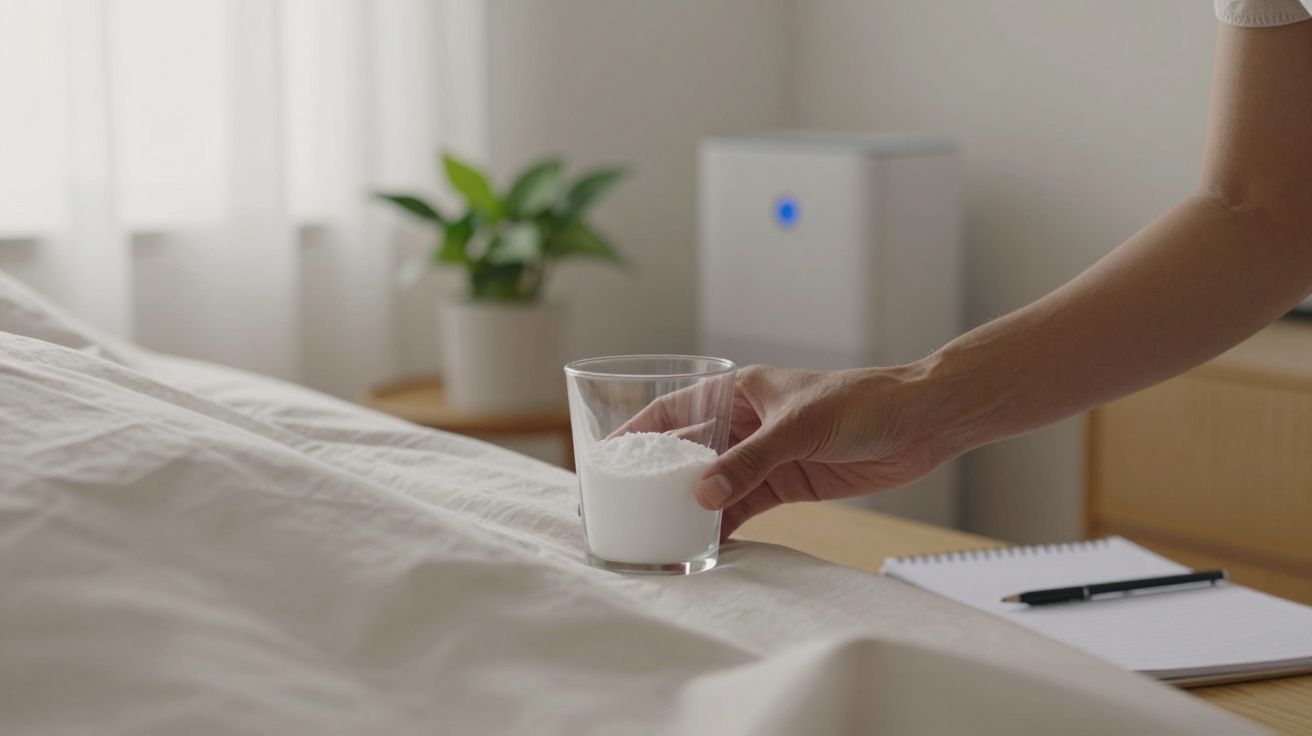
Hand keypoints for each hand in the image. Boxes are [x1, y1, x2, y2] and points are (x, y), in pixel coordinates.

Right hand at [621, 364, 959, 538]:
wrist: (920, 423)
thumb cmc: (861, 403)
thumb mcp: (798, 428)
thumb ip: (749, 462)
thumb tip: (701, 497)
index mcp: (738, 391)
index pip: (673, 411)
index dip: (638, 434)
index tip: (606, 459)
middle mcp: (744, 423)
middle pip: (687, 453)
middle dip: (658, 479)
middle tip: (625, 509)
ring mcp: (764, 456)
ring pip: (713, 484)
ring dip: (690, 508)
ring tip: (657, 536)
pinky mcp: (787, 484)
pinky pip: (743, 507)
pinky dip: (724, 525)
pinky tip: (703, 545)